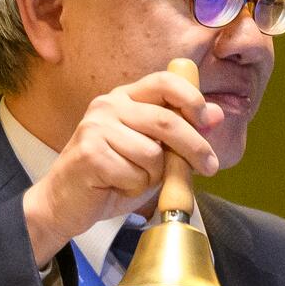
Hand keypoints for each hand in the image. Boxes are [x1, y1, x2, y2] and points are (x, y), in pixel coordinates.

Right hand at [22, 62, 224, 264]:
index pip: (165, 82)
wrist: (67, 203)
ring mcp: (96, 127)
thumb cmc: (113, 176)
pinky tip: (117, 186)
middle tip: (210, 166)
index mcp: (126, 98)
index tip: (209, 121)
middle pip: (166, 120)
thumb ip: (181, 132)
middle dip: (194, 146)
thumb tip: (217, 114)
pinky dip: (134, 188)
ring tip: (134, 180)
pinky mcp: (89, 152)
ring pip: (152, 153)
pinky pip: (134, 173)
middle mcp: (109, 105)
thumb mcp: (154, 152)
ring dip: (153, 176)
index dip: (192, 98)